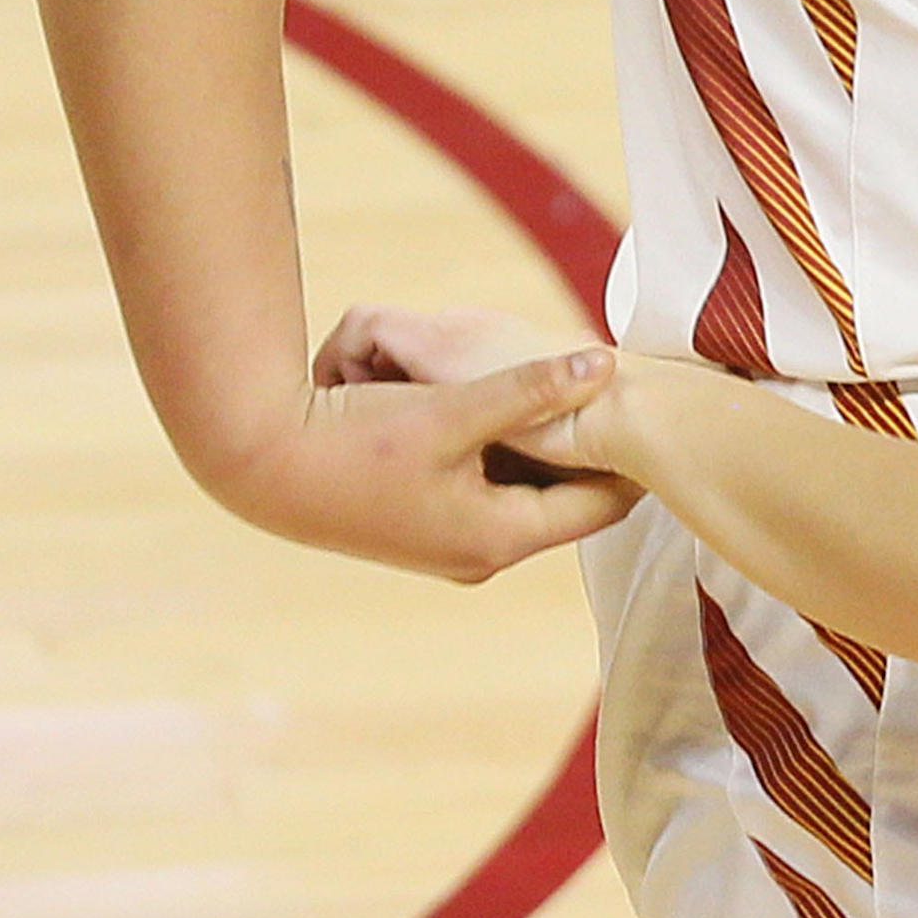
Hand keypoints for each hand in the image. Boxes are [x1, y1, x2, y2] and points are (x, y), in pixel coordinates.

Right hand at [188, 306, 637, 580]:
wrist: (259, 465)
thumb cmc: (354, 441)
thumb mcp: (451, 408)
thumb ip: (531, 388)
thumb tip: (606, 364)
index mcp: (500, 536)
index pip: (601, 505)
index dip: (630, 457)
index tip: (657, 413)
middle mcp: (483, 553)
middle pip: (565, 496)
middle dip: (585, 447)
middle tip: (620, 397)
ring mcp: (454, 545)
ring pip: (527, 488)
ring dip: (542, 447)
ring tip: (571, 397)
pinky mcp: (429, 527)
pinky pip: (492, 487)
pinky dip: (504, 451)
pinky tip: (507, 409)